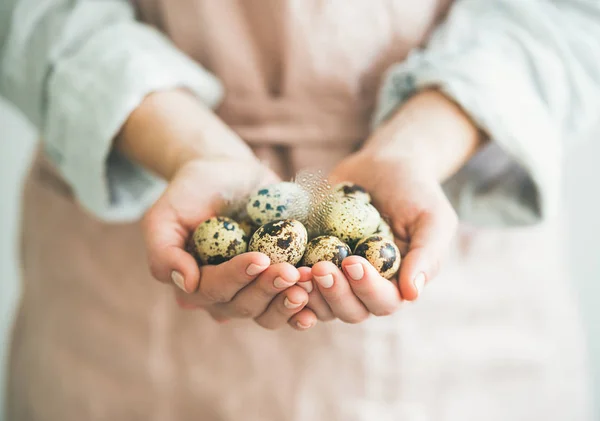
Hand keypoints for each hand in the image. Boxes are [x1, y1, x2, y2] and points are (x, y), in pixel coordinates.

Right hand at [142, 159, 310, 328]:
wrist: (225, 172)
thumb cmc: (191, 192)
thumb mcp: (164, 215)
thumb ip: (164, 251)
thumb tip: (187, 284)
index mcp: (195, 284)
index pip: (214, 290)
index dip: (237, 278)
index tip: (260, 258)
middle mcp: (225, 294)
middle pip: (245, 306)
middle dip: (268, 290)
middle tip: (291, 272)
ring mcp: (253, 289)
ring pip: (269, 312)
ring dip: (289, 302)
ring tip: (309, 282)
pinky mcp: (279, 280)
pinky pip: (292, 303)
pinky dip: (307, 304)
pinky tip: (319, 297)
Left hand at [288, 90, 481, 326]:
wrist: (384, 165)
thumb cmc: (415, 190)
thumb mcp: (433, 218)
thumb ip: (427, 255)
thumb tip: (413, 294)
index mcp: (397, 284)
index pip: (384, 301)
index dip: (367, 288)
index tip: (353, 261)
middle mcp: (366, 288)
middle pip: (350, 310)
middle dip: (334, 293)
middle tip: (319, 267)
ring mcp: (338, 278)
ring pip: (320, 303)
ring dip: (308, 292)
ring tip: (295, 269)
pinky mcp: (312, 261)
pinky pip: (297, 282)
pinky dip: (287, 279)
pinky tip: (276, 265)